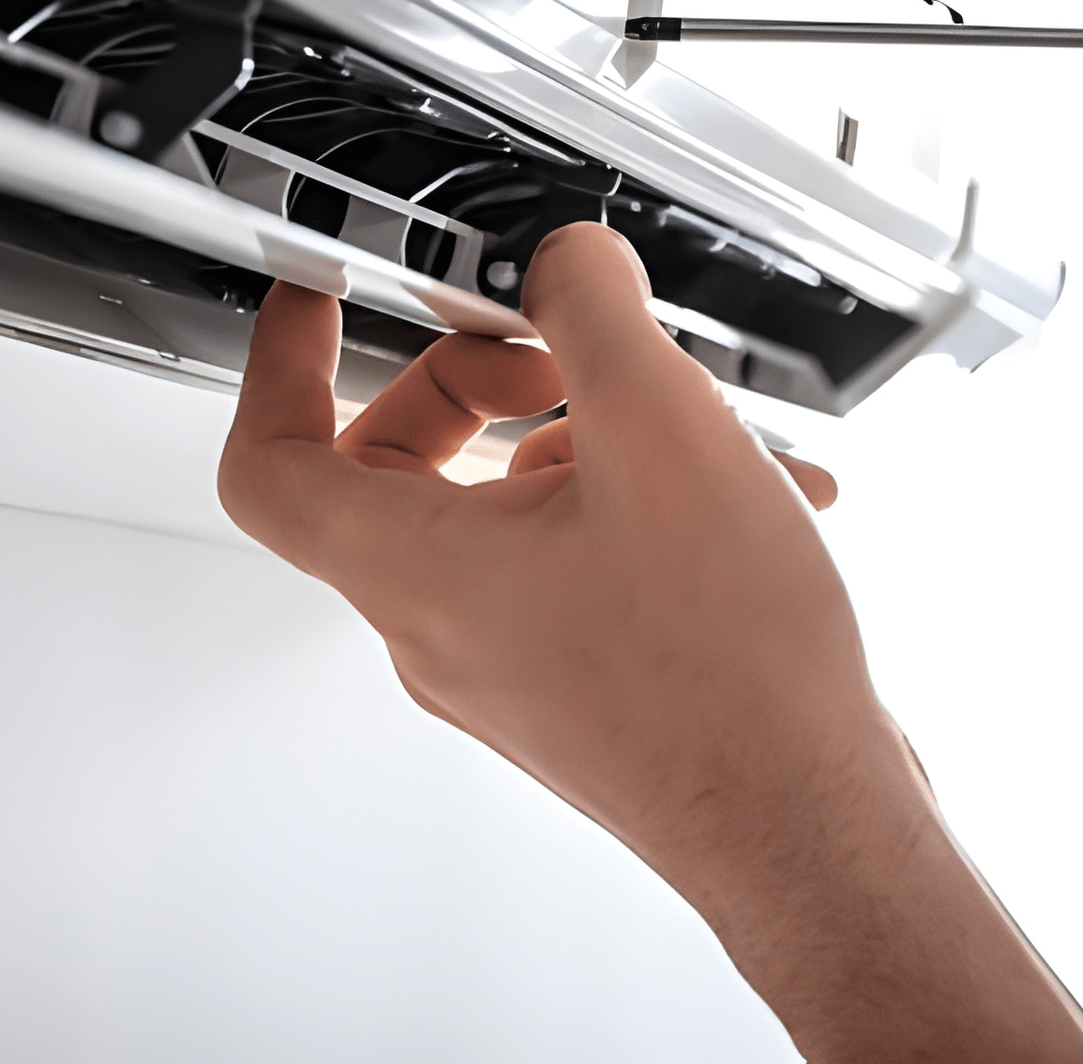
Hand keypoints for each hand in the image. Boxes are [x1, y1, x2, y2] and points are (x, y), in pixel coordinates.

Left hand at [219, 223, 1082, 1062]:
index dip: (280, 362)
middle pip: (401, 469)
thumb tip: (566, 262)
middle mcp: (449, 628)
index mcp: (422, 570)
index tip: (317, 297)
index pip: (271, 464)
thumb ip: (594, 311)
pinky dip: (646, 500)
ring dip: (590, 437)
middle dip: (481, 379)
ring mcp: (517, 662)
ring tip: (697, 427)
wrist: (811, 821)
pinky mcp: (584, 679)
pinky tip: (756, 489)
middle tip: (558, 347)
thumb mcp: (660, 430)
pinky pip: (578, 556)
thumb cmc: (729, 669)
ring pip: (509, 509)